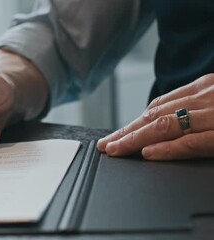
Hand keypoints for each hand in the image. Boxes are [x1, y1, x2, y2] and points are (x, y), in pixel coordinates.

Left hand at [97, 73, 213, 159]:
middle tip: (104, 144)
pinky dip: (167, 148)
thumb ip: (202, 108)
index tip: (119, 133)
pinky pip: (192, 141)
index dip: (137, 121)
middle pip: (156, 115)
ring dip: (135, 139)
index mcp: (206, 88)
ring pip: (165, 126)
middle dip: (126, 131)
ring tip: (114, 150)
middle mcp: (206, 97)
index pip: (162, 104)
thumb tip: (182, 120)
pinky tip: (147, 154)